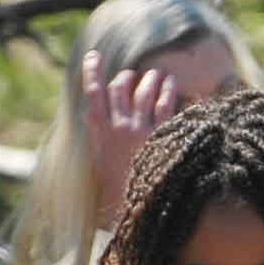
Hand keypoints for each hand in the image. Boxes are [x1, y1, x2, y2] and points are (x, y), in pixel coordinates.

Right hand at [83, 50, 194, 219]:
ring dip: (149, 79)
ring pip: (143, 92)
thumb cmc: (119, 191)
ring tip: (156, 73)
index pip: (92, 93)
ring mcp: (141, 129)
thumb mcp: (100, 166)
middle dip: (124, 77)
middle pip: (119, 88)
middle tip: (131, 74)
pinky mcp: (163, 135)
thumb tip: (97, 128)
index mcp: (99, 133)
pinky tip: (171, 83)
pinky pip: (165, 104)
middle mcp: (118, 126)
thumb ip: (99, 143)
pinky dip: (167, 90)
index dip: (92, 72)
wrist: (141, 207)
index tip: (94, 56)